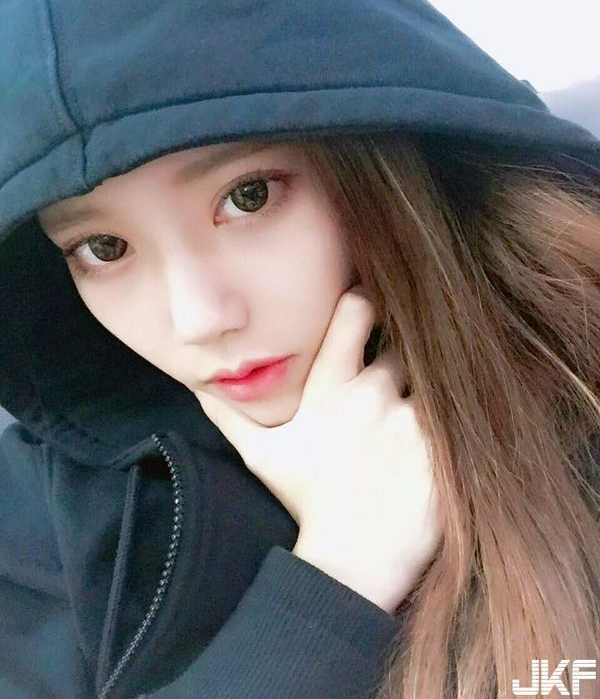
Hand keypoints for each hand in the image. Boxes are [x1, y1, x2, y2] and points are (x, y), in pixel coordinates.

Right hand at [195, 284, 440, 610]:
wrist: (352, 563)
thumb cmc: (307, 502)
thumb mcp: (262, 456)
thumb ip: (230, 413)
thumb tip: (194, 382)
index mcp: (331, 389)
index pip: (356, 311)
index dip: (367, 302)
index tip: (371, 308)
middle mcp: (373, 396)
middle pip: (403, 345)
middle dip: (399, 357)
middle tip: (393, 381)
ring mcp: (413, 424)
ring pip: (434, 378)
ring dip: (426, 390)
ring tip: (414, 415)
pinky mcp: (445, 450)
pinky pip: (458, 415)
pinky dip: (452, 418)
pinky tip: (441, 435)